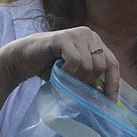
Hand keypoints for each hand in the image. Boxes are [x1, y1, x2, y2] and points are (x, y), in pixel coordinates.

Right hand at [0, 29, 120, 99]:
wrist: (23, 59)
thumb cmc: (50, 68)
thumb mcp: (75, 75)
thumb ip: (90, 80)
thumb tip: (106, 98)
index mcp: (95, 42)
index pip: (112, 64)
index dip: (113, 84)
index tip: (111, 102)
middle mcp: (89, 35)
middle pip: (101, 67)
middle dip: (89, 82)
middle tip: (74, 85)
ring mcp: (76, 34)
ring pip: (89, 66)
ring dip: (76, 78)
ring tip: (64, 77)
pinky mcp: (62, 38)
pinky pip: (75, 61)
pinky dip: (68, 72)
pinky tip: (59, 71)